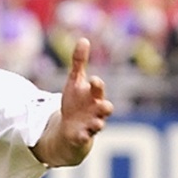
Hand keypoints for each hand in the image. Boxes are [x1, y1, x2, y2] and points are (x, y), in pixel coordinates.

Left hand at [40, 37, 112, 166]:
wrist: (71, 128)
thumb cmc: (75, 102)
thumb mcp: (75, 82)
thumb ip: (79, 63)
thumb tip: (83, 39)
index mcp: (94, 97)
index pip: (98, 89)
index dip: (97, 85)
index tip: (94, 80)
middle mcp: (96, 111)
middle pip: (105, 108)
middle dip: (105, 106)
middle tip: (104, 105)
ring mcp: (90, 125)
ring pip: (98, 125)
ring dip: (98, 124)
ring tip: (97, 124)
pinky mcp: (82, 137)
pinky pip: (84, 138)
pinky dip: (83, 137)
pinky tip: (80, 136)